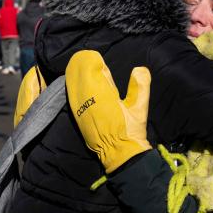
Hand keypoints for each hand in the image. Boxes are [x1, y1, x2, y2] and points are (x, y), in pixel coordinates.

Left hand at [66, 50, 151, 173]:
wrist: (119, 154)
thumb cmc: (131, 131)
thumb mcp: (140, 108)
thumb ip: (140, 87)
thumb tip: (139, 69)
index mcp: (103, 96)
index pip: (90, 71)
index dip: (92, 61)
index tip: (97, 58)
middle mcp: (87, 100)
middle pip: (79, 75)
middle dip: (83, 64)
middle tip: (89, 58)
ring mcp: (80, 109)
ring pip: (73, 85)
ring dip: (76, 74)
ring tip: (82, 64)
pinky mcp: (77, 116)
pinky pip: (72, 96)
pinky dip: (74, 85)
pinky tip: (77, 81)